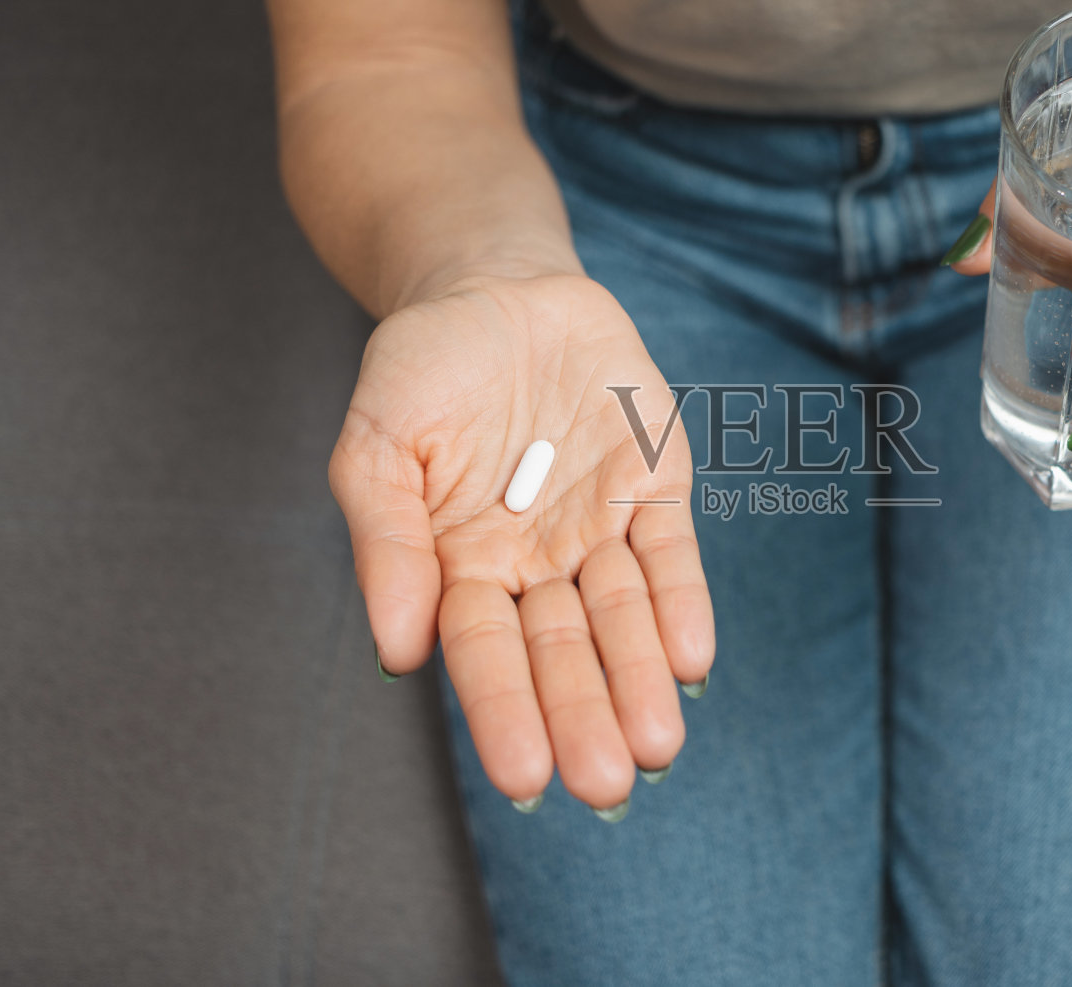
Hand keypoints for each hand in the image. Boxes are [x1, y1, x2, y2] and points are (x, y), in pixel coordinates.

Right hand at [328, 271, 713, 812]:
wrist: (493, 287)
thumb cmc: (423, 370)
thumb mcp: (378, 444)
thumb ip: (387, 541)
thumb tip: (396, 652)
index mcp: (462, 567)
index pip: (485, 653)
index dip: (505, 711)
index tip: (525, 778)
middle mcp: (536, 563)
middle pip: (563, 651)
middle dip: (584, 715)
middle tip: (607, 783)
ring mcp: (599, 528)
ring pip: (625, 616)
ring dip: (640, 678)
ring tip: (657, 744)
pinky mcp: (653, 485)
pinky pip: (671, 553)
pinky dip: (681, 602)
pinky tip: (692, 658)